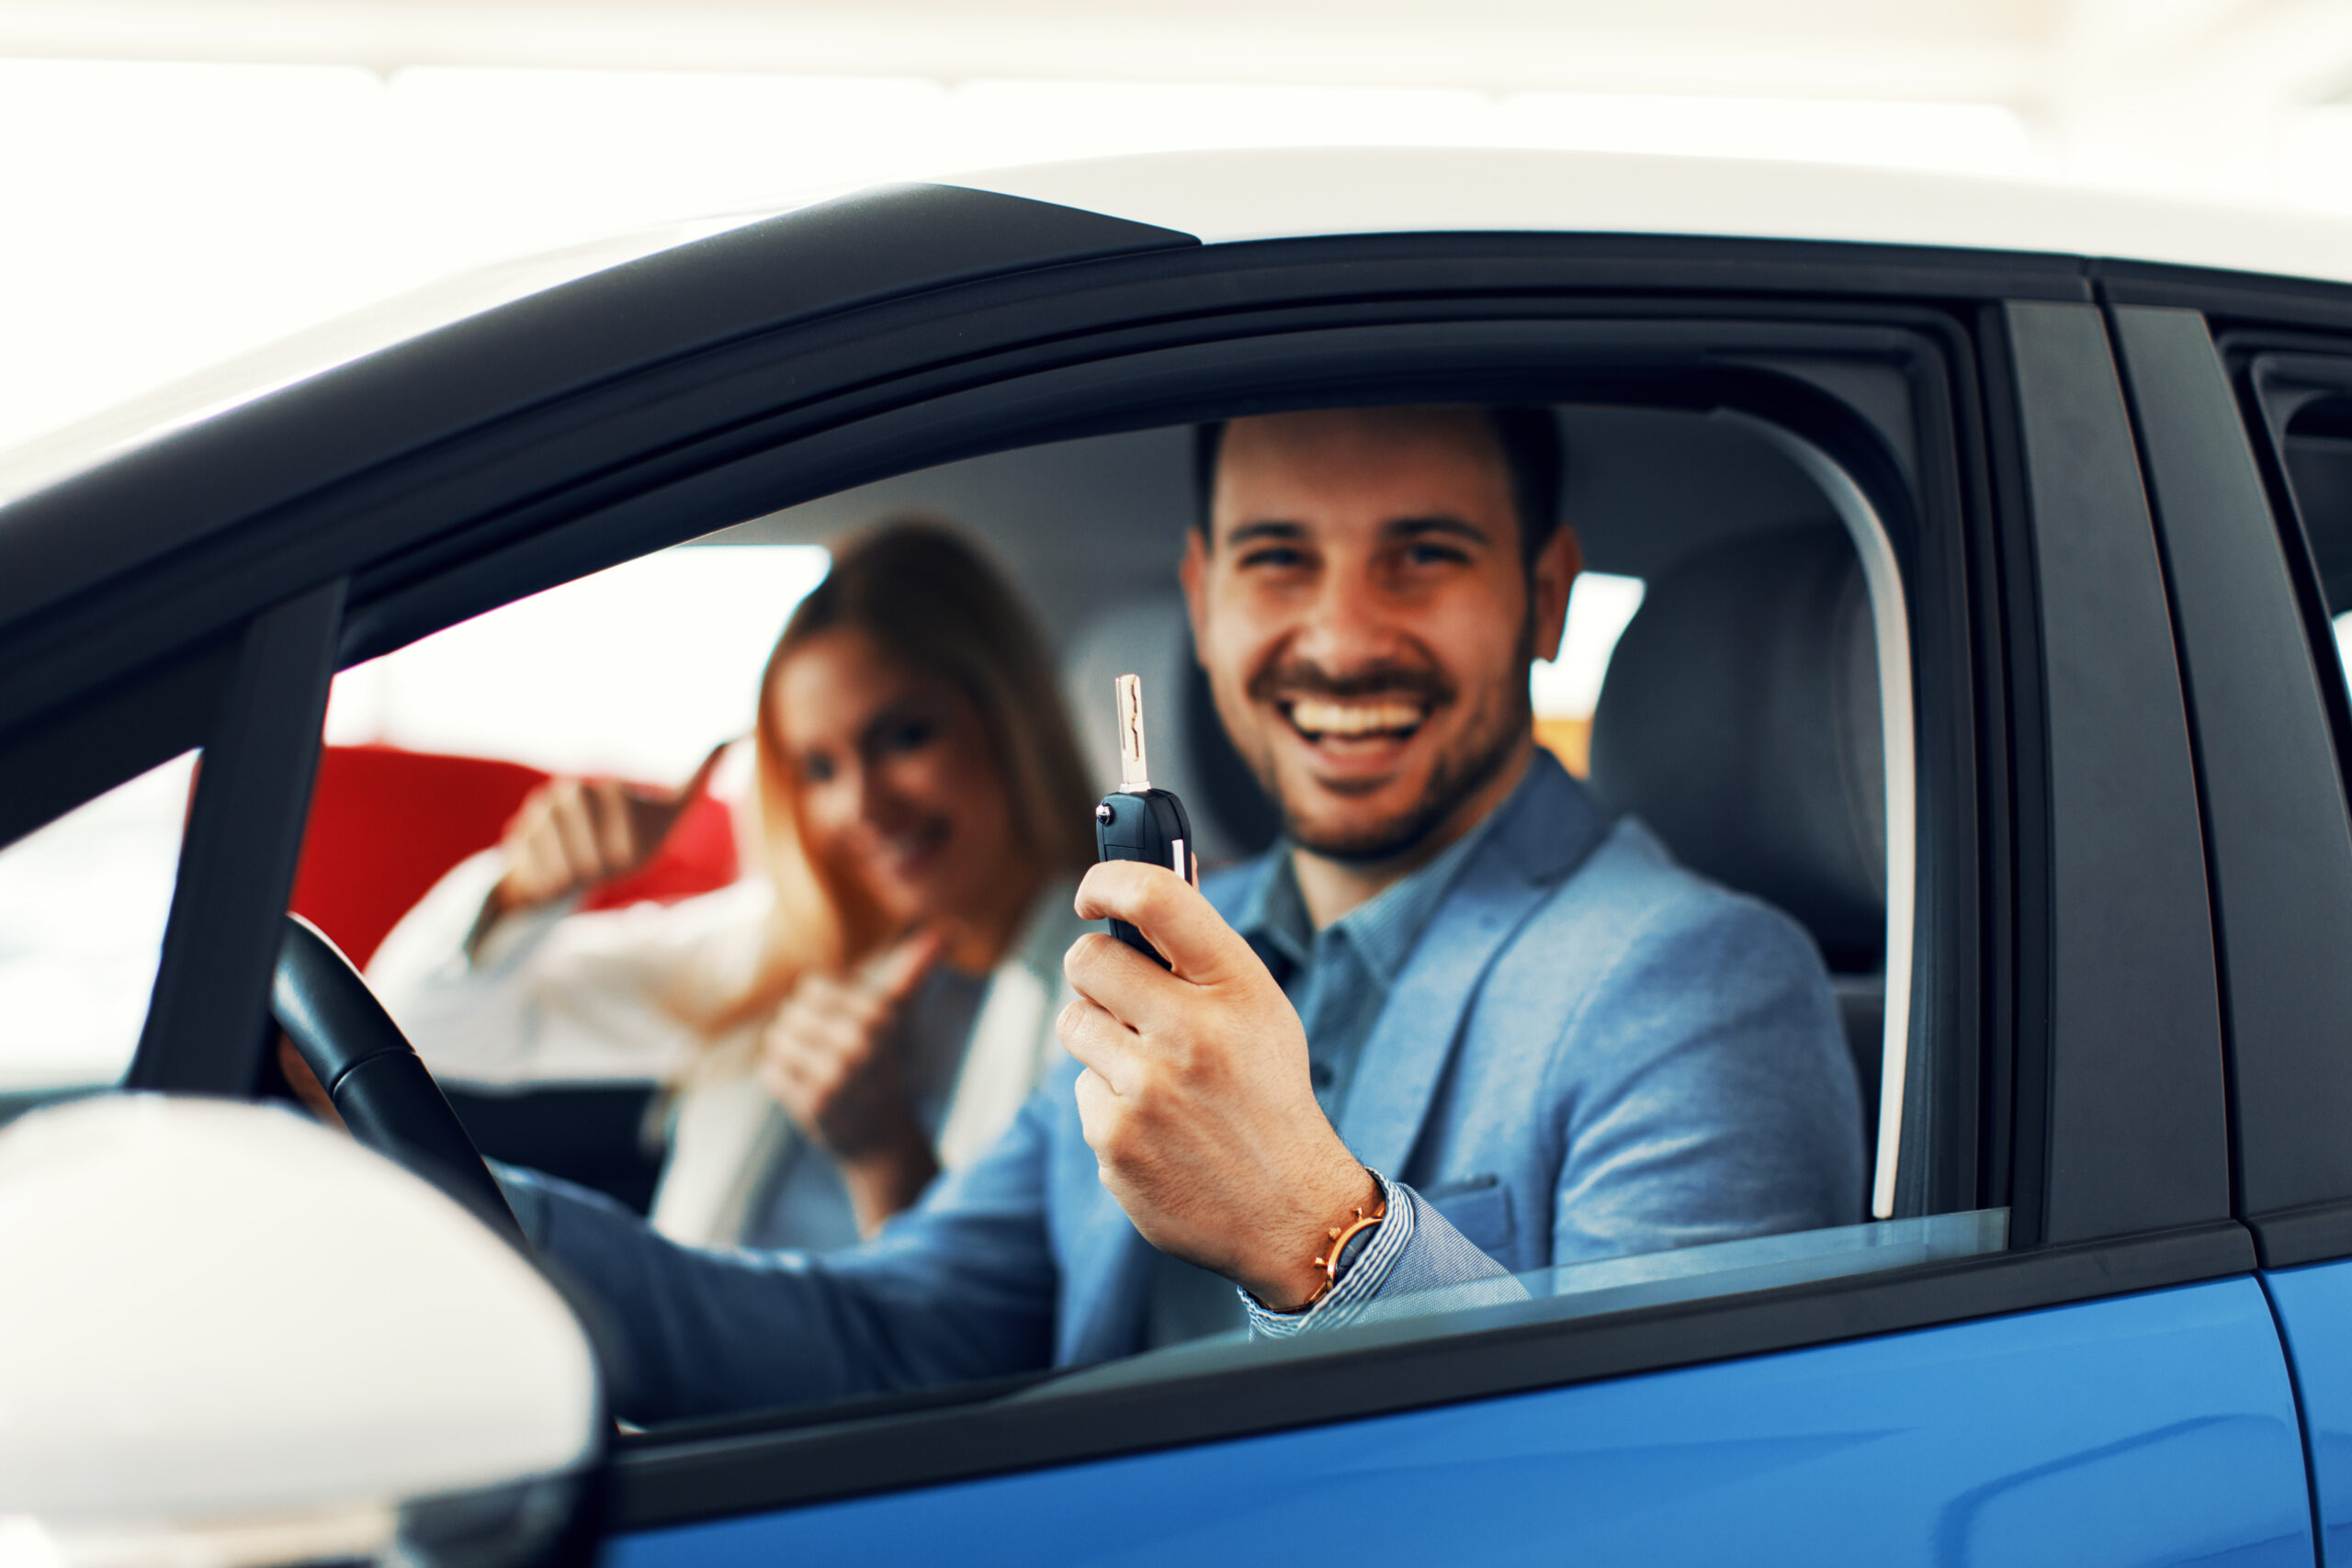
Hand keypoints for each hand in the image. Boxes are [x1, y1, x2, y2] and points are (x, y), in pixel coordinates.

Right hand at [488, 742, 728, 915]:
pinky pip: (525, 864)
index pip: (610, 808)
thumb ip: (698, 777)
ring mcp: (535, 816)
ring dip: (568, 872)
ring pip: (551, 850)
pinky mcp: (515, 842)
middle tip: (601, 871)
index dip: (618, 840)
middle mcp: (565, 794)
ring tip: (578, 876)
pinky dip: (542, 880)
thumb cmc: (630, 843)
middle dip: (593, 860)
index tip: (625, 858)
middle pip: (579, 832)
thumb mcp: (670, 814)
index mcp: (602, 789)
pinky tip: (551, 884)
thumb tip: (739, 733)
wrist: (583, 873)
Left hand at [757, 929, 945, 1232]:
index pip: (814, 987)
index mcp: (878, 1015)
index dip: (822, 1006)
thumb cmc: (888, 1065)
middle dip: (804, 1030)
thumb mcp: (903, 1015)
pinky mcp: (813, 1105)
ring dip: (789, 1054)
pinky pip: (770, 1072)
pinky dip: (781, 1079)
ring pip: (778, 1040)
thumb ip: (917, 968)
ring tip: (815, 1069)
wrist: (884, 1141)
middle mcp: (858, 1044)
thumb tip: (952, 926)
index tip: (842, 1025)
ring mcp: (835, 1076)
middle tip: (828, 1052)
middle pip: (792, 1012)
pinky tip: (805, 1089)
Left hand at [1058, 861, 1378, 1309]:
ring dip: (1100, 1039)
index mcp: (1237, 988)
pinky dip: (1110, 1103)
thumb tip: (1154, 879)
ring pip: (1074, 1023)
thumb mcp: (1259, 1010)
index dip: (1107, 879)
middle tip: (1121, 995)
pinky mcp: (1114, 1140)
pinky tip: (1156, 1126)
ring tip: (1152, 1071)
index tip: (1091, 893)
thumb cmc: (1267, 1095)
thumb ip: (1202, 951)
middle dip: (1096, 972)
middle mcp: (1191, 1032)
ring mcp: (1147, 1090)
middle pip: (1088, 958)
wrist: (1292, 1212)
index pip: (1156, 898)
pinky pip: (1082, 1091)